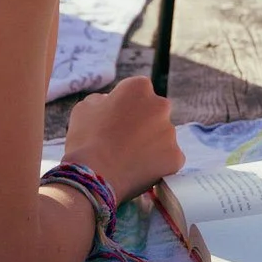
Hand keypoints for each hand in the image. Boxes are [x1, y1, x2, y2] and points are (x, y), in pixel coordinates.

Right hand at [62, 76, 182, 202]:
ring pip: (162, 136)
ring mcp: (171, 132)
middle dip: (143, 123)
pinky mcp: (176, 157)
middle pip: (154, 112)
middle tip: (124, 141)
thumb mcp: (86, 107)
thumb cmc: (86, 138)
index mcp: (139, 87)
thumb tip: (110, 103)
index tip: (115, 121)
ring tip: (129, 159)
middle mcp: (161, 105)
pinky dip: (158, 164)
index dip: (125, 107)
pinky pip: (168, 158)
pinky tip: (139, 170)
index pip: (137, 92)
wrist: (94, 175)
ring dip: (151, 144)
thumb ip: (103, 100)